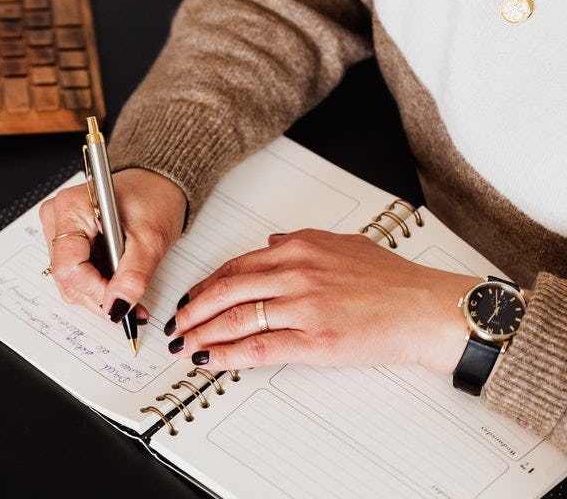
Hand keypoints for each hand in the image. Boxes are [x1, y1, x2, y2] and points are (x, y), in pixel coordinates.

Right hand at [38, 168, 186, 322]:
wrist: (157, 186)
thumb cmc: (153, 199)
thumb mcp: (150, 239)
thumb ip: (133, 276)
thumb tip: (117, 306)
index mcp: (71, 208)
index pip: (68, 266)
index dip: (94, 289)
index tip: (119, 299)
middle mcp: (57, 218)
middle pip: (66, 277)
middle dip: (99, 295)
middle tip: (131, 302)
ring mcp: (59, 230)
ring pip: (70, 281)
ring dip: (100, 293)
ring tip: (127, 289)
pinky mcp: (68, 242)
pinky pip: (76, 275)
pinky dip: (98, 285)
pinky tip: (118, 282)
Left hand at [167, 229, 480, 372]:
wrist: (427, 308)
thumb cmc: (392, 280)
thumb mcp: (343, 244)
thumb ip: (301, 242)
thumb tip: (268, 245)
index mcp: (299, 247)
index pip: (236, 266)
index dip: (206, 285)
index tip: (191, 297)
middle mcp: (296, 272)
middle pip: (226, 290)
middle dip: (192, 310)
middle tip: (175, 323)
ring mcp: (303, 306)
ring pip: (236, 319)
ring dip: (202, 333)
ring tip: (185, 344)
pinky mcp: (315, 340)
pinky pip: (260, 348)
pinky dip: (228, 355)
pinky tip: (212, 360)